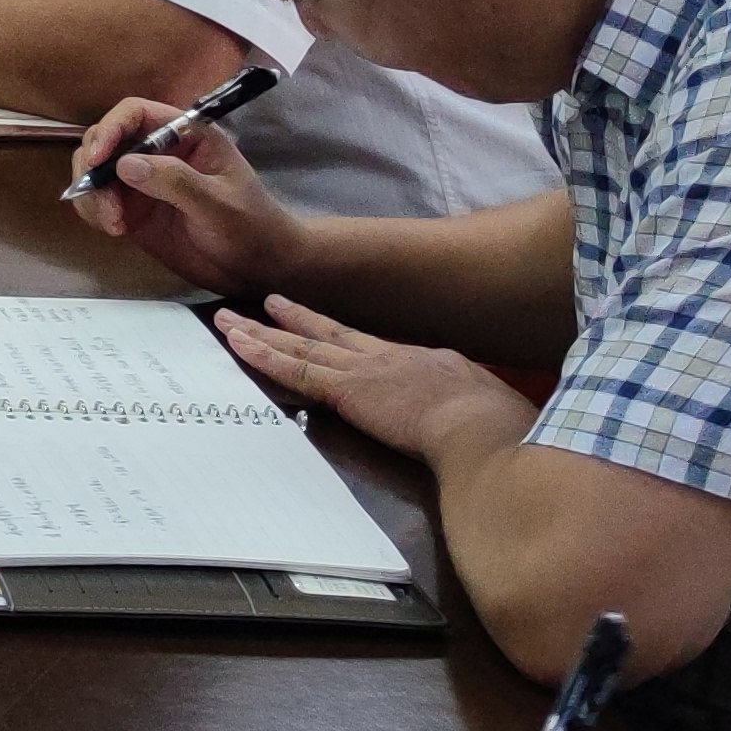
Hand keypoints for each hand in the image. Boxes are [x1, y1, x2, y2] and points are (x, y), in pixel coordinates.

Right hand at [66, 113, 292, 288]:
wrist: (259, 269)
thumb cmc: (251, 228)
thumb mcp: (219, 204)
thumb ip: (176, 181)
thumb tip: (124, 165)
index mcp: (185, 135)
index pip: (135, 113)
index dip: (111, 129)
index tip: (97, 159)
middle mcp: (158, 152)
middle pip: (106, 139)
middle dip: (94, 167)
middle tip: (103, 203)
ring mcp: (143, 182)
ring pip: (96, 172)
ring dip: (93, 194)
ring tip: (114, 224)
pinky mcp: (134, 210)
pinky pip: (99, 202)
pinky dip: (94, 212)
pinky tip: (114, 230)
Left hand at [207, 291, 534, 472]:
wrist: (482, 428)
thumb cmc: (496, 425)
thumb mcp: (489, 405)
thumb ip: (476, 404)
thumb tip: (484, 412)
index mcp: (425, 363)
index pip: (374, 348)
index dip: (346, 338)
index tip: (329, 328)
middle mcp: (388, 358)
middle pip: (331, 335)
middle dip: (296, 320)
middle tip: (268, 303)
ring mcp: (364, 371)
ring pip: (301, 348)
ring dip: (263, 333)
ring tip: (233, 319)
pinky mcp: (346, 390)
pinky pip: (294, 371)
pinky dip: (263, 356)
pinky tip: (239, 345)